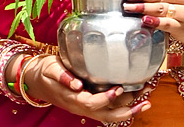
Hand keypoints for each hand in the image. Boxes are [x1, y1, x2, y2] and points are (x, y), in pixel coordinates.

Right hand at [20, 54, 148, 122]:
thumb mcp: (49, 68)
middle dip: (128, 111)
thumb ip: (62, 75)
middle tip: (145, 101)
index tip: (118, 87)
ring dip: (130, 109)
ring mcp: (87, 107)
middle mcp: (82, 107)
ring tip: (147, 100)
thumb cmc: (43, 72)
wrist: (36, 80)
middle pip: (108, 116)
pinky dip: (124, 106)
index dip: (106, 98)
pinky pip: (110, 110)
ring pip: (111, 115)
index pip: (92, 104)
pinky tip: (136, 99)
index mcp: (72, 99)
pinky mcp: (91, 103)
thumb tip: (76, 84)